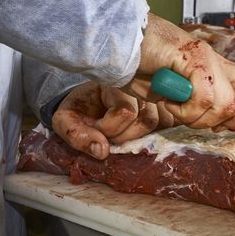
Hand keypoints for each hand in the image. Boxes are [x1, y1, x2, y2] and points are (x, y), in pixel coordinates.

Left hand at [51, 82, 177, 159]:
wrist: (86, 103)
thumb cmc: (79, 110)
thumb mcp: (65, 121)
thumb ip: (77, 134)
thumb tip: (102, 151)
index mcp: (116, 84)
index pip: (125, 111)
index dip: (109, 128)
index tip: (94, 129)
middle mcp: (141, 88)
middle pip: (146, 120)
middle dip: (124, 136)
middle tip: (107, 137)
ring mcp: (156, 98)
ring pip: (160, 124)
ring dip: (138, 138)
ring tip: (120, 136)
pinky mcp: (164, 109)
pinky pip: (170, 124)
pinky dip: (155, 135)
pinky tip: (136, 136)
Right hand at [123, 14, 234, 130]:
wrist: (117, 38)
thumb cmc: (138, 63)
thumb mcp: (171, 91)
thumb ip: (191, 102)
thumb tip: (204, 118)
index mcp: (215, 68)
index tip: (216, 125)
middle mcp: (216, 61)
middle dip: (223, 119)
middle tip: (193, 117)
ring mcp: (207, 57)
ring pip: (225, 104)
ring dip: (194, 116)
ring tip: (171, 103)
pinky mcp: (193, 56)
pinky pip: (202, 97)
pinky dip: (182, 109)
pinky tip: (165, 98)